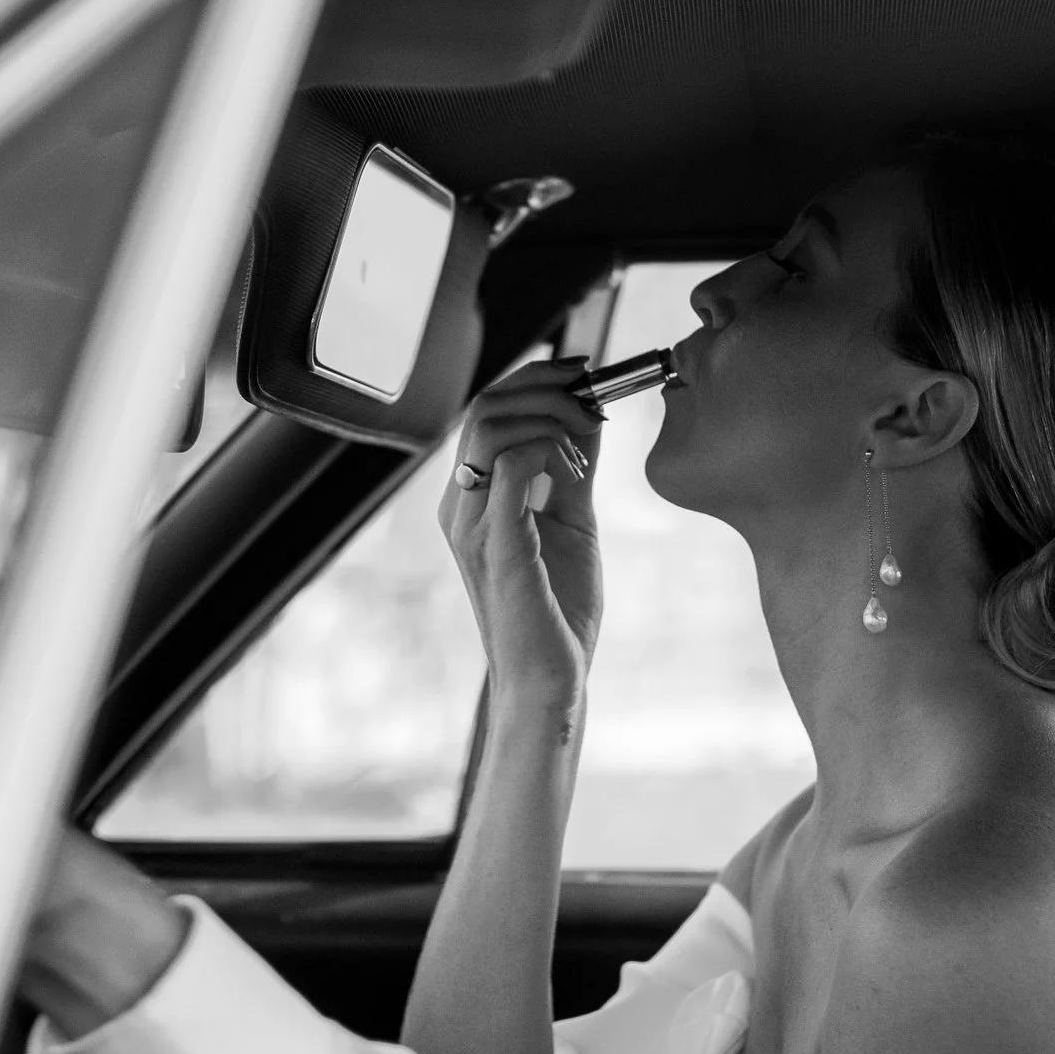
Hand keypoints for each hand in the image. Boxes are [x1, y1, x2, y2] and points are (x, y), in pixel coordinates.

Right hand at [437, 358, 606, 728]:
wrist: (552, 680)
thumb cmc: (558, 611)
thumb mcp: (572, 522)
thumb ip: (574, 470)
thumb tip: (590, 415)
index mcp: (472, 498)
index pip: (489, 409)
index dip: (536, 378)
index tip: (585, 373)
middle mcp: (460, 505)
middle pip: (486, 404)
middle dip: (546, 385)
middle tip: (593, 396)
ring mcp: (472, 524)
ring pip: (491, 424)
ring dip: (550, 415)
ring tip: (588, 440)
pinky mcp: (497, 543)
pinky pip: (510, 464)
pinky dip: (550, 448)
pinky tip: (576, 473)